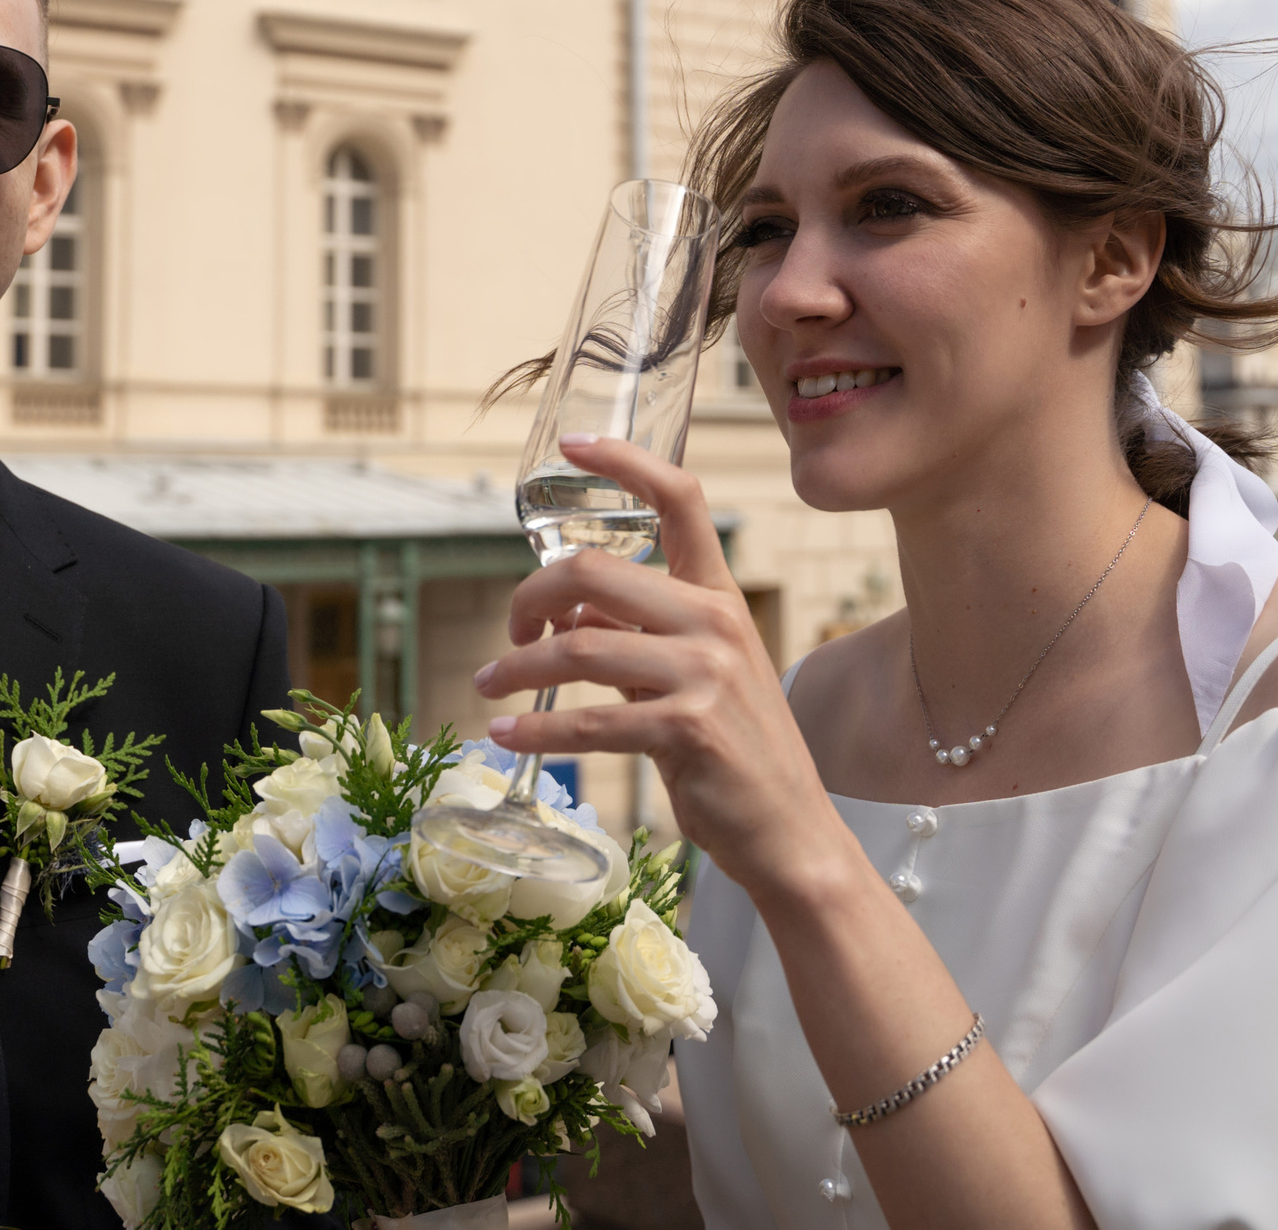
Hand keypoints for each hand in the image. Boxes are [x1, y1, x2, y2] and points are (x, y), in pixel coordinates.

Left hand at [476, 436, 832, 893]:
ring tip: (488, 686)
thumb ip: (633, 637)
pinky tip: (507, 735)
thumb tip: (566, 611)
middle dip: (529, 597)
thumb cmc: (734, 753)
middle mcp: (715, 622)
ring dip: (517, 669)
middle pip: (595, 571)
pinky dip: (536, 727)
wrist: (790, 832)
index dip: (625, 462)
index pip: (680, 500)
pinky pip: (589, 719)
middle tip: (507, 635)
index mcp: (719, 597)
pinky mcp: (688, 729)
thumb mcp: (692, 677)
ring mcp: (706, 673)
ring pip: (579, 645)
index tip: (573, 445)